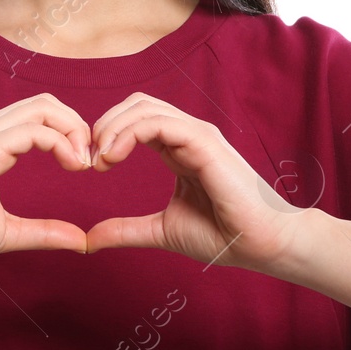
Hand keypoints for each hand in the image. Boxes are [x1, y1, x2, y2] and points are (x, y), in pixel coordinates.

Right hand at [0, 93, 93, 261]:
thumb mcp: (8, 231)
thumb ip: (44, 232)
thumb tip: (81, 242)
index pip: (40, 115)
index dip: (69, 132)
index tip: (83, 165)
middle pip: (46, 103)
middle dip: (77, 125)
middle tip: (89, 161)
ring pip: (44, 107)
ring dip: (73, 131)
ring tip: (82, 163)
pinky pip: (34, 131)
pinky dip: (61, 143)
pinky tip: (71, 165)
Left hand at [83, 92, 306, 269]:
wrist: (262, 245)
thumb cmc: (223, 235)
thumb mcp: (161, 231)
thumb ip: (126, 230)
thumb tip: (88, 240)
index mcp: (178, 149)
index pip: (136, 119)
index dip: (107, 134)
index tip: (91, 166)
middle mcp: (187, 135)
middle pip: (136, 104)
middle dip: (104, 124)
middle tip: (89, 159)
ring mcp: (197, 135)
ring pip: (144, 107)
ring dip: (112, 127)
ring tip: (99, 159)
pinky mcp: (204, 142)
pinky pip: (159, 122)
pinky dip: (129, 132)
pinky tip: (114, 156)